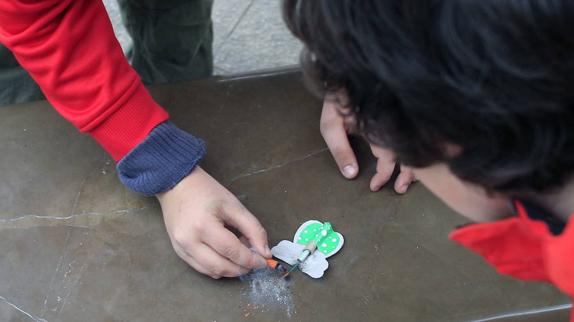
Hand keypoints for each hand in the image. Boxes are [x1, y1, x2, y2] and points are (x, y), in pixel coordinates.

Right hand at [156, 167, 270, 278]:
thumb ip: (253, 228)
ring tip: (241, 258)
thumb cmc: (207, 192)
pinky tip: (226, 257)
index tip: (263, 261)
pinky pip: (201, 269)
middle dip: (242, 268)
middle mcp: (189, 241)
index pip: (232, 251)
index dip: (251, 260)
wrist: (177, 186)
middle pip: (221, 266)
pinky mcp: (178, 252)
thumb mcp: (234, 205)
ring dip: (230, 271)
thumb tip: (265, 253)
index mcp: (204, 226)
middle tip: (254, 262)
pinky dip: (218, 268)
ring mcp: (181, 249)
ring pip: (211, 272)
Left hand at [320, 91, 415, 192]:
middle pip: (409, 154)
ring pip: (416, 147)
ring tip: (406, 183)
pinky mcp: (404, 118)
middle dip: (407, 175)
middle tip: (398, 190)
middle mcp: (396, 124)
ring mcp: (402, 121)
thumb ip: (340, 148)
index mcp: (380, 127)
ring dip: (415, 166)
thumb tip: (352, 174)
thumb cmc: (338, 101)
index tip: (375, 187)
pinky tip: (414, 164)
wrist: (348, 77)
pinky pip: (416, 139)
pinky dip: (417, 153)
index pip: (389, 158)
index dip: (384, 175)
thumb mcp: (331, 125)